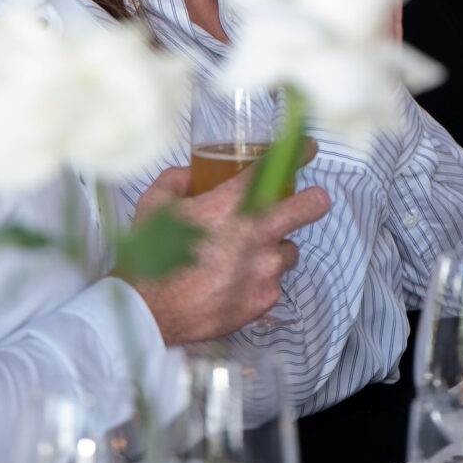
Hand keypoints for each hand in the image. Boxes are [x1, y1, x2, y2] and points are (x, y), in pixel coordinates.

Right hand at [119, 167, 331, 346]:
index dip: (298, 153)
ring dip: (274, 249)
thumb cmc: (151, 259)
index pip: (275, 168)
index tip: (307, 149)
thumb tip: (191, 175)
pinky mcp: (265, 299)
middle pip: (311, 206)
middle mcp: (257, 236)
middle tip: (311, 199)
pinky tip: (236, 281)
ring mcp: (265, 270)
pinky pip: (275, 282)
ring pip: (289, 250)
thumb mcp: (154, 205)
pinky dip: (261, 279)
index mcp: (232, 206)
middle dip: (313, 200)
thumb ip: (176, 180)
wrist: (149, 313)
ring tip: (248, 255)